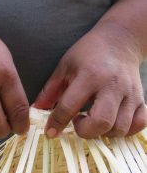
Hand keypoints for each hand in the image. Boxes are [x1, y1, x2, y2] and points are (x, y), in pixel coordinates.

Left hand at [35, 22, 146, 137]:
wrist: (120, 40)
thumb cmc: (88, 53)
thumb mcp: (64, 67)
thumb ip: (50, 90)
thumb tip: (36, 110)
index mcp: (89, 76)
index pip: (69, 106)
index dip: (57, 122)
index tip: (50, 132)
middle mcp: (112, 86)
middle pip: (101, 122)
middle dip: (84, 131)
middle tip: (77, 123)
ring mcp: (130, 94)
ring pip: (120, 128)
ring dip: (102, 133)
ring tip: (92, 121)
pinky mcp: (141, 99)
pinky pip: (138, 125)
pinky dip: (125, 131)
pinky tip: (111, 124)